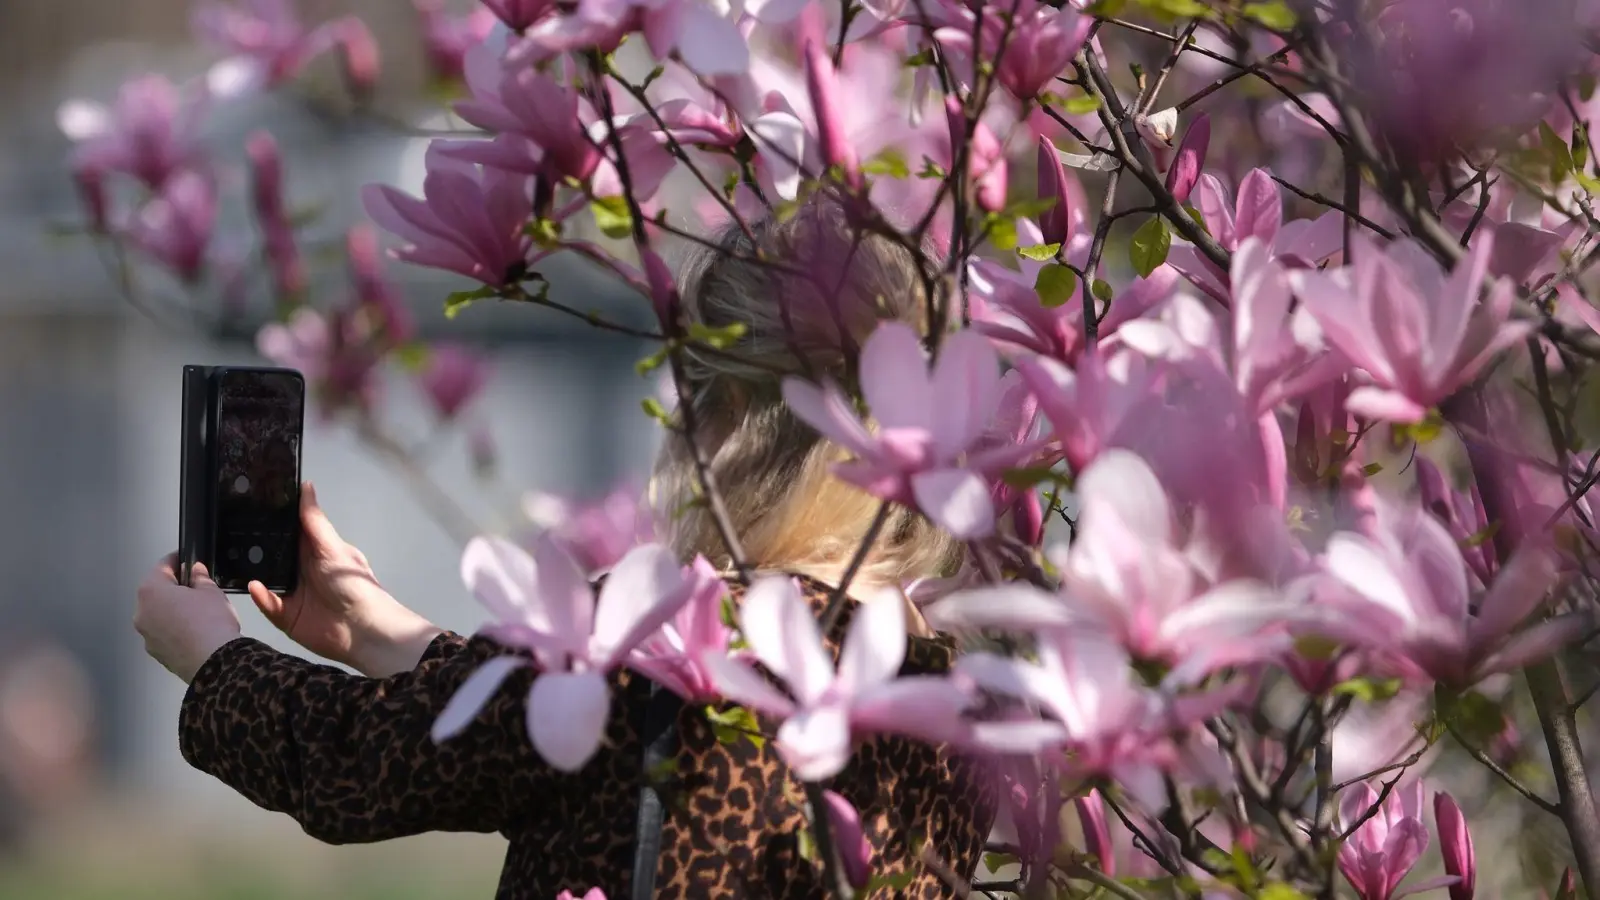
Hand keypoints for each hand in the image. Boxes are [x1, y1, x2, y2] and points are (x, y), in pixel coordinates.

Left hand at [135, 558, 241, 683]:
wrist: (214, 662)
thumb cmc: (211, 621)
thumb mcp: (211, 591)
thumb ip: (199, 577)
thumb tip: (195, 571)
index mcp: (151, 591)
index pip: (162, 566)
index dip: (178, 559)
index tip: (189, 559)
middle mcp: (141, 612)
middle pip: (157, 592)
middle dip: (175, 588)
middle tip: (198, 588)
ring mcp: (146, 635)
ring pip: (159, 615)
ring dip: (173, 610)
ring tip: (199, 614)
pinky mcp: (156, 653)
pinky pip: (164, 633)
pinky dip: (175, 629)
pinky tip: (195, 631)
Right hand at [247, 482, 441, 677]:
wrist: (363, 629)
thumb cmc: (352, 583)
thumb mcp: (332, 548)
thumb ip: (314, 521)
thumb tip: (306, 485)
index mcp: (313, 550)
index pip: (287, 531)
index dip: (270, 518)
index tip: (246, 501)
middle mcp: (300, 569)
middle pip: (271, 554)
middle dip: (253, 546)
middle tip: (228, 529)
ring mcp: (292, 593)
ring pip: (265, 578)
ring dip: (253, 571)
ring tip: (233, 558)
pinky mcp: (286, 615)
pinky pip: (267, 603)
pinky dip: (261, 596)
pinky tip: (255, 586)